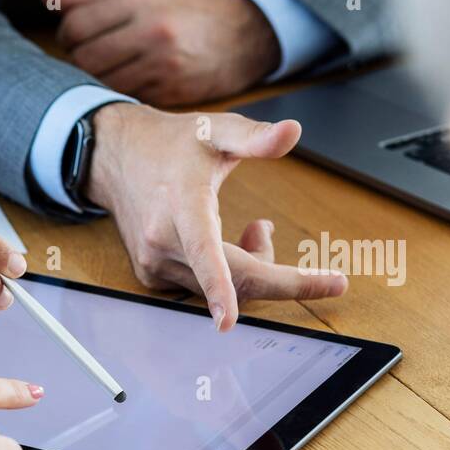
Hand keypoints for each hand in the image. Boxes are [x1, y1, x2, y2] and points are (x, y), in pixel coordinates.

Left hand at [53, 0, 279, 105]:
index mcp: (141, 0)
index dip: (67, 36)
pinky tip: (127, 83)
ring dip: (96, 81)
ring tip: (107, 71)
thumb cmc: (188, 10)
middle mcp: (151, 31)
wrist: (247, 34)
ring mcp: (162, 65)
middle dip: (77, 61)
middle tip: (88, 58)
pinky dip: (119, 94)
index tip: (74, 38)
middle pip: (84, 59)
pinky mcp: (170, 93)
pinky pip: (126, 99)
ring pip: (102, 83)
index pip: (76, 26)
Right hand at [86, 103, 347, 330]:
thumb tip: (293, 131)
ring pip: (223, 289)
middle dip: (283, 280)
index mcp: (181, 205)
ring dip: (254, 266)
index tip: (227, 320)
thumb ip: (255, 136)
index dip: (220, 288)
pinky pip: (205, 289)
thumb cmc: (171, 144)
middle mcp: (162, 242)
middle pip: (234, 281)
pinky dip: (230, 274)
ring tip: (259, 228)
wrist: (118, 159)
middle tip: (331, 280)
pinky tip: (232, 244)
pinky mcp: (153, 277)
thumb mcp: (216, 129)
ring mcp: (155, 264)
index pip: (204, 253)